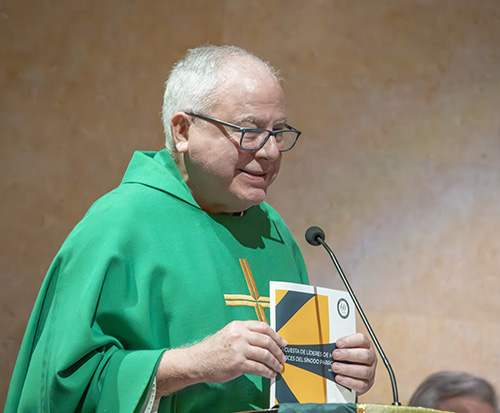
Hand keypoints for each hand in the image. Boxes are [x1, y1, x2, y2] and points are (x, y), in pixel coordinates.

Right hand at [156, 320, 286, 394]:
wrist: (198, 361)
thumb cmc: (214, 348)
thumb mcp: (229, 333)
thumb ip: (245, 334)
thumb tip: (265, 340)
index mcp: (238, 326)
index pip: (263, 327)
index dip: (276, 335)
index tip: (282, 342)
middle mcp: (239, 335)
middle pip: (267, 340)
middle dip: (278, 350)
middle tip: (283, 357)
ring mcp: (239, 349)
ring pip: (265, 355)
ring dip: (275, 362)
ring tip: (278, 367)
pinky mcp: (238, 364)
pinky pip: (258, 368)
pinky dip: (267, 372)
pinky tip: (270, 374)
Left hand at [331, 333, 376, 394]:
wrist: (354, 374)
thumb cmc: (349, 358)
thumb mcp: (345, 349)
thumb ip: (340, 348)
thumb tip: (329, 350)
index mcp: (366, 345)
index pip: (362, 340)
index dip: (350, 341)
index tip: (338, 343)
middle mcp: (371, 358)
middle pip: (365, 355)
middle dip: (348, 354)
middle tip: (335, 355)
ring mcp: (371, 372)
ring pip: (364, 371)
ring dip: (347, 369)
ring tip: (335, 367)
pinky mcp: (367, 384)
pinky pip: (360, 384)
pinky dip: (348, 381)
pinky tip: (338, 377)